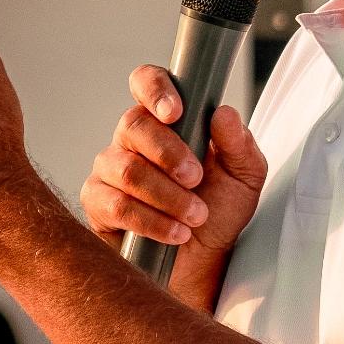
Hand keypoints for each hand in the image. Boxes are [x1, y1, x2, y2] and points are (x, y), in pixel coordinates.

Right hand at [81, 65, 267, 306]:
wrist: (203, 261)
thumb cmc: (219, 209)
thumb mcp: (244, 177)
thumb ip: (239, 144)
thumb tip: (224, 113)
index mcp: (166, 119)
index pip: (147, 82)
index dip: (155, 89)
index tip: (175, 112)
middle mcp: (133, 138)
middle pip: (134, 125)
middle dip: (169, 154)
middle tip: (196, 179)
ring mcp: (111, 169)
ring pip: (127, 169)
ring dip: (167, 195)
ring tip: (195, 216)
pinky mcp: (98, 203)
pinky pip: (116, 205)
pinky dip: (152, 221)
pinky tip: (176, 233)